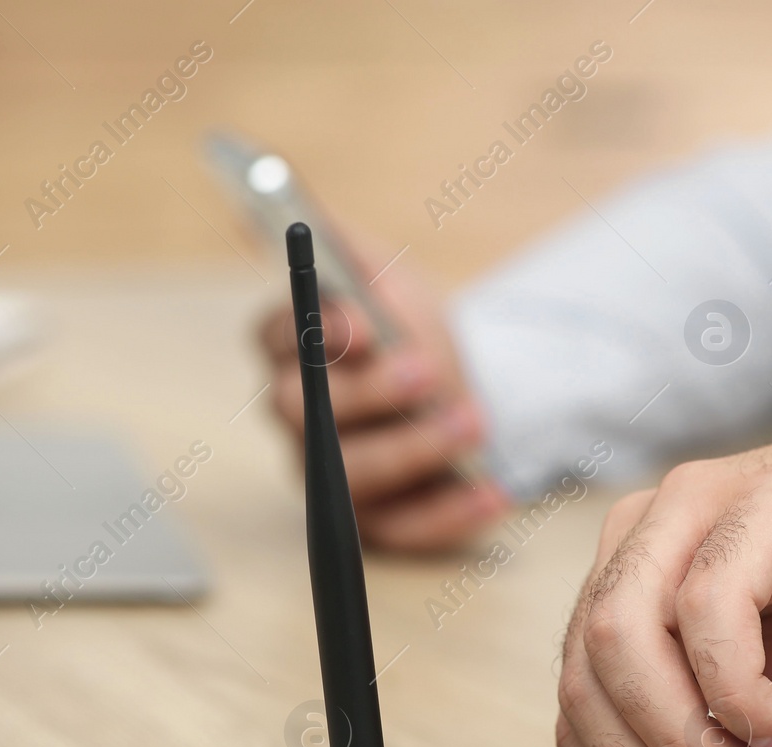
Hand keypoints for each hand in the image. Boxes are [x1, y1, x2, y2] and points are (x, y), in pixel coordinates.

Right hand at [256, 231, 508, 550]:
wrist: (458, 393)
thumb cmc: (406, 330)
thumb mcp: (383, 274)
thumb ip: (340, 242)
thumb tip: (284, 193)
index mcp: (290, 349)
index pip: (276, 338)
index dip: (311, 333)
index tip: (358, 324)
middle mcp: (298, 418)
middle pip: (305, 414)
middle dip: (368, 393)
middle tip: (427, 370)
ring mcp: (330, 476)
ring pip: (351, 476)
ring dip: (415, 450)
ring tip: (474, 423)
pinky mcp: (374, 521)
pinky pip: (403, 529)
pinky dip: (450, 513)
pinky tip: (495, 492)